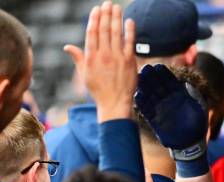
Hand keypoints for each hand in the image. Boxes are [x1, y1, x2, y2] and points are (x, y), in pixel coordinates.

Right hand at [64, 1, 136, 122]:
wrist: (115, 103)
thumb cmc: (99, 90)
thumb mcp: (85, 74)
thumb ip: (78, 58)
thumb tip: (67, 46)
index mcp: (91, 57)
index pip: (92, 33)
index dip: (94, 19)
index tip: (97, 9)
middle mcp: (103, 55)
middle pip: (104, 30)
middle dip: (106, 14)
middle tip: (108, 3)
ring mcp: (117, 57)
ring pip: (116, 33)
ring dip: (116, 18)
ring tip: (117, 7)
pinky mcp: (129, 61)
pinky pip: (129, 43)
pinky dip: (130, 31)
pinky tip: (129, 21)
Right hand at [135, 64, 207, 158]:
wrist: (190, 144)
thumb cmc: (198, 126)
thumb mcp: (200, 109)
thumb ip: (194, 96)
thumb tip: (187, 84)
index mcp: (179, 95)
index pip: (170, 81)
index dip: (164, 74)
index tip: (158, 67)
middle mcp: (168, 100)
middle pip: (158, 86)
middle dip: (151, 77)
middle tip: (145, 69)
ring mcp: (160, 109)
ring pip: (150, 95)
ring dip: (144, 87)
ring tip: (138, 78)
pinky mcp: (154, 119)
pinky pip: (146, 110)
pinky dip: (141, 103)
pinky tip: (137, 95)